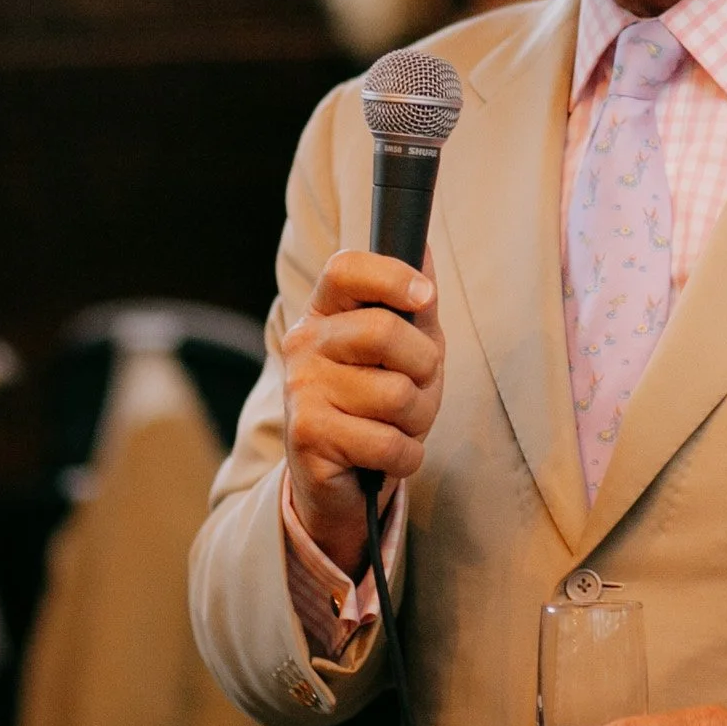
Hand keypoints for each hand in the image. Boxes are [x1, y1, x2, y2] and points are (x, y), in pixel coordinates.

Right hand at [281, 248, 444, 572]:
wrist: (343, 481)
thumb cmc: (379, 405)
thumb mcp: (407, 349)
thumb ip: (416, 303)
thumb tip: (425, 245)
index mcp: (325, 312)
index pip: (346, 268)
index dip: (391, 275)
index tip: (425, 296)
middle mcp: (304, 344)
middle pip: (384, 332)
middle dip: (424, 367)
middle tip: (416, 386)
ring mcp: (301, 390)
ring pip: (396, 395)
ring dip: (417, 419)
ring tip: (397, 426)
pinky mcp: (308, 437)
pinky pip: (389, 442)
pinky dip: (406, 455)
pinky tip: (387, 455)